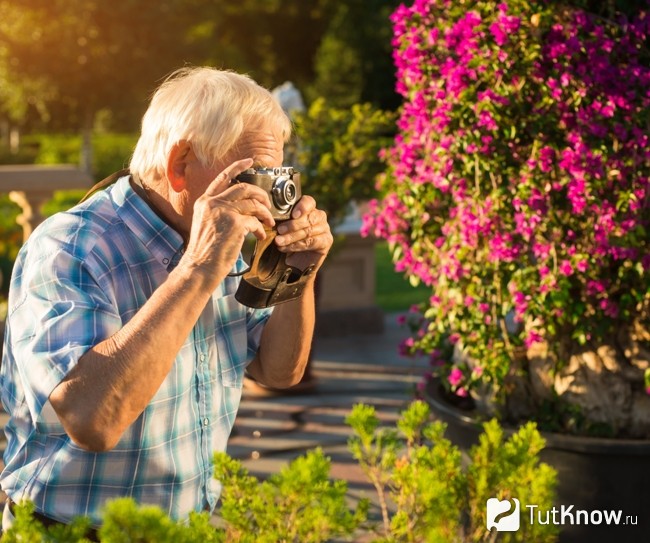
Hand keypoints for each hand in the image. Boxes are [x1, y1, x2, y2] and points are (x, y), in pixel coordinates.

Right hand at [181, 158, 275, 287]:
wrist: (200, 266)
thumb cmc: (205, 251)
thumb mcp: (206, 224)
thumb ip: (219, 211)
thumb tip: (242, 208)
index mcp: (205, 201)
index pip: (223, 177)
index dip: (238, 166)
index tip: (250, 162)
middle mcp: (213, 203)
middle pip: (244, 188)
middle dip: (261, 194)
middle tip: (268, 204)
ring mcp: (224, 212)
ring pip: (253, 204)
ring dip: (265, 213)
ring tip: (269, 222)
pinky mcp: (235, 223)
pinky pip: (255, 221)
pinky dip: (261, 229)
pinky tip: (260, 236)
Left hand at [274, 196, 332, 271]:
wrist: (294, 263)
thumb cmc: (287, 241)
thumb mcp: (282, 229)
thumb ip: (280, 221)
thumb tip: (269, 216)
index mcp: (308, 209)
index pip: (309, 202)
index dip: (302, 207)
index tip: (293, 215)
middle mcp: (319, 216)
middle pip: (309, 218)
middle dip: (292, 225)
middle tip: (279, 230)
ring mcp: (324, 228)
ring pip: (309, 231)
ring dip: (292, 237)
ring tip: (279, 241)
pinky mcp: (326, 241)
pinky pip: (312, 242)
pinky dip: (297, 245)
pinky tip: (285, 248)